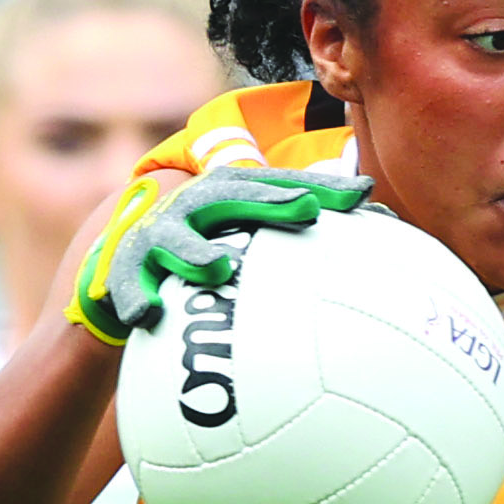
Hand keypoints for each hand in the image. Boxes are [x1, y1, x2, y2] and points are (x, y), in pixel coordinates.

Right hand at [73, 163, 373, 342]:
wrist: (125, 264)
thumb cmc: (203, 249)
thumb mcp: (244, 234)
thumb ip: (296, 234)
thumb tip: (378, 228)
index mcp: (229, 195)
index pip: (278, 186)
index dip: (318, 187)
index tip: (362, 196)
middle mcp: (194, 206)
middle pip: (233, 198)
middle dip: (269, 202)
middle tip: (306, 209)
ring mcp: (158, 237)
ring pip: (176, 241)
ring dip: (196, 252)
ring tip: (219, 267)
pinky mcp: (125, 269)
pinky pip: (129, 287)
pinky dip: (134, 299)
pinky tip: (148, 316)